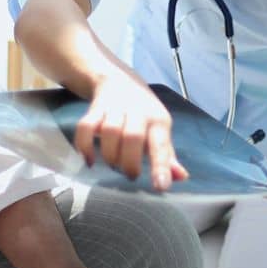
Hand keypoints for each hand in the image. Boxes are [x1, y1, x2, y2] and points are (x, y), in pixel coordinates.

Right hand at [75, 69, 188, 189]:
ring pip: (110, 131)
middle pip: (133, 137)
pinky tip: (89, 160)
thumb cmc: (144, 115)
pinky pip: (85, 127)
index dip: (161, 166)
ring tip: (113, 165)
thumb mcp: (160, 131)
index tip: (161, 187)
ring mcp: (115, 108)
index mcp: (158, 121)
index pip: (162, 145)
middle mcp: (139, 112)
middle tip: (130, 175)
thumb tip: (181, 177)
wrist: (120, 80)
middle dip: (130, 162)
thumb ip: (167, 156)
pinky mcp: (94, 109)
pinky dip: (84, 146)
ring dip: (110, 155)